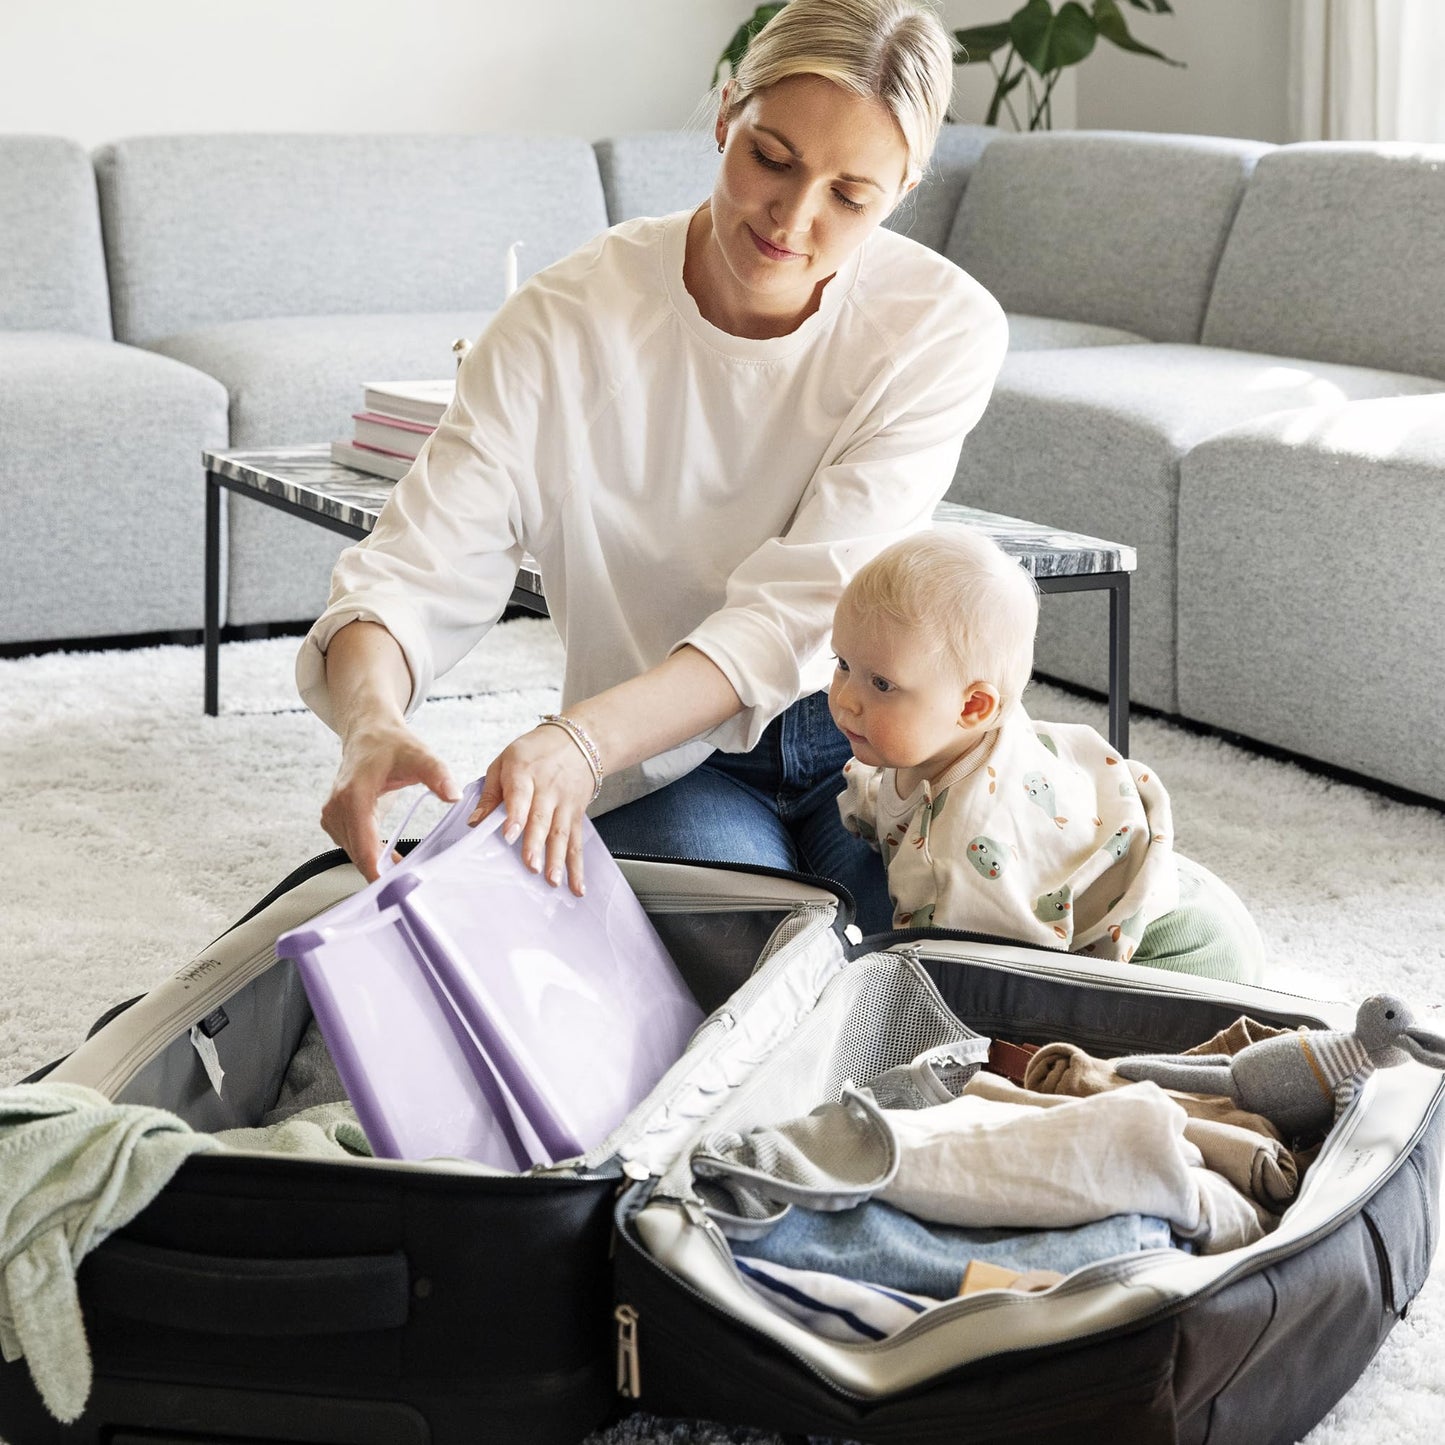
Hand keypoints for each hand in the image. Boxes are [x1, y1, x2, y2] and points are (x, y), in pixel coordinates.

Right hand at [321, 723, 459, 881]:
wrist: (369, 734)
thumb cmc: (392, 745)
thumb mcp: (420, 755)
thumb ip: (438, 775)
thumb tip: (454, 796)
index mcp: (354, 795)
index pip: (363, 846)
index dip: (379, 872)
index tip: (397, 891)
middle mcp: (336, 808)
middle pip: (358, 855)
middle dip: (383, 873)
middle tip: (413, 885)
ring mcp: (332, 815)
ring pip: (354, 854)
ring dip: (377, 865)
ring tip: (406, 872)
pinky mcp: (334, 820)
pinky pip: (352, 847)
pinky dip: (371, 855)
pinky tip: (392, 858)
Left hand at [469, 724, 594, 894]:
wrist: (577, 742)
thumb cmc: (535, 752)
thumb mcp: (505, 762)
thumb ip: (490, 793)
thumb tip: (474, 822)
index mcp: (524, 773)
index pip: (520, 795)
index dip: (516, 815)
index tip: (509, 835)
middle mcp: (548, 790)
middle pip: (542, 819)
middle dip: (536, 844)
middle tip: (531, 866)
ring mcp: (565, 804)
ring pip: (562, 834)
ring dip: (558, 860)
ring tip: (553, 880)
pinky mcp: (576, 816)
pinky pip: (577, 842)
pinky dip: (578, 866)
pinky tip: (577, 886)